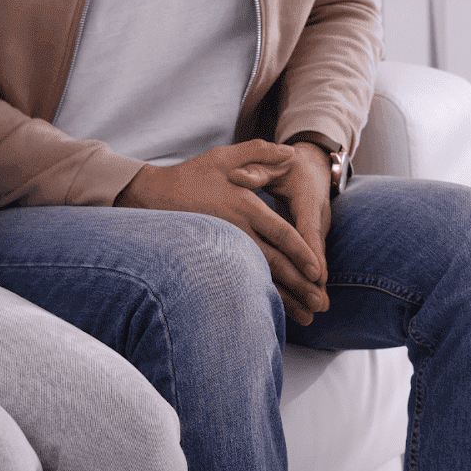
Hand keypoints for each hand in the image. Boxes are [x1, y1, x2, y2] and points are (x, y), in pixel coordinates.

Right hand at [117, 140, 327, 324]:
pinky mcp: (213, 259)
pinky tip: (275, 312)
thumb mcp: (223, 156)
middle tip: (321, 305)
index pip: (280, 233)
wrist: (149, 197)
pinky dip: (260, 297)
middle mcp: (237, 231)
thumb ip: (259, 152)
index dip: (300, 253)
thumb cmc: (190, 175)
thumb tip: (291, 152)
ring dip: (284, 299)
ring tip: (307, 318)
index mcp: (244, 207)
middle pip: (274, 263)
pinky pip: (242, 280)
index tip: (317, 271)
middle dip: (299, 285)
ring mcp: (224, 248)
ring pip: (260, 277)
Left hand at [234, 140, 331, 325]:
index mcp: (308, 200)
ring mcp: (314, 233)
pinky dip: (303, 283)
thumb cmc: (288, 165)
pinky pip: (305, 263)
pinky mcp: (307, 241)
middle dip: (316, 280)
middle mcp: (315, 220)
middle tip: (319, 305)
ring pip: (312, 263)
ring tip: (314, 313)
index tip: (315, 273)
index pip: (310, 229)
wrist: (312, 166)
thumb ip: (257, 169)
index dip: (310, 252)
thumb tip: (239, 178)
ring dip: (313, 288)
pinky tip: (301, 307)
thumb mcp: (275, 163)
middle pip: (315, 254)